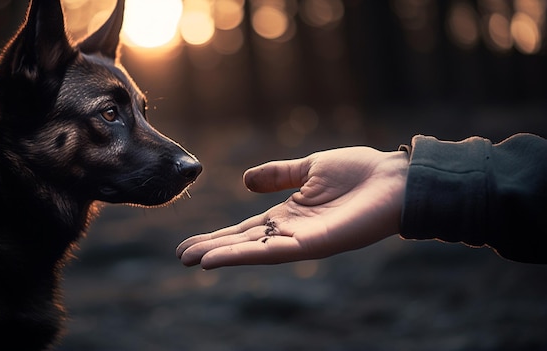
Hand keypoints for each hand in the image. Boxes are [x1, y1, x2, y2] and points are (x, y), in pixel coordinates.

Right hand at [176, 147, 408, 268]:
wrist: (396, 178)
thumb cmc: (361, 171)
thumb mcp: (310, 168)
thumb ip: (279, 174)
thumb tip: (245, 180)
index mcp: (289, 212)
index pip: (246, 228)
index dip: (218, 235)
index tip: (190, 243)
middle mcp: (292, 230)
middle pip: (244, 242)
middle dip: (213, 249)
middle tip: (181, 257)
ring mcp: (302, 239)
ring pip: (254, 250)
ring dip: (223, 255)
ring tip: (193, 260)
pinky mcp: (315, 244)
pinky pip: (274, 251)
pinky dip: (245, 255)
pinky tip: (220, 258)